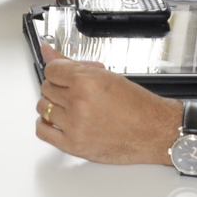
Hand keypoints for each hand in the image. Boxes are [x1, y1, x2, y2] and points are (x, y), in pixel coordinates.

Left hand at [36, 45, 179, 164]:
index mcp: (86, 82)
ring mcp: (74, 125)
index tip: (63, 75)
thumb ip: (73, 64)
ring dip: (54, 105)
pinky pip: (43, 131)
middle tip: (72, 90)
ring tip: (70, 106)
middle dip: (59, 87)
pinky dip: (46, 124)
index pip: (51, 70)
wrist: (154, 132)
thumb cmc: (137, 105)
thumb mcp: (106, 76)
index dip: (59, 71)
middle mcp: (78, 103)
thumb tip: (48, 51)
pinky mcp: (73, 145)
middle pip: (46, 88)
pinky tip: (58, 120)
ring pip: (43, 107)